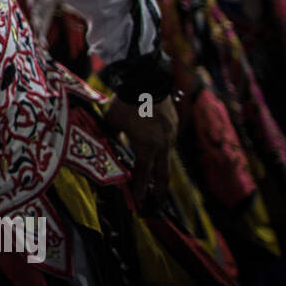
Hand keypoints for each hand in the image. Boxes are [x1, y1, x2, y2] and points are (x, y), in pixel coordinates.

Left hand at [104, 94, 178, 209]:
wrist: (146, 80)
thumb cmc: (125, 103)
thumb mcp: (112, 123)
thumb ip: (114, 138)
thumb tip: (112, 146)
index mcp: (146, 147)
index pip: (143, 175)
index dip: (140, 191)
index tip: (140, 203)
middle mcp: (162, 145)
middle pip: (162, 174)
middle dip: (159, 191)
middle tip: (157, 204)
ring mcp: (170, 134)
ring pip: (166, 157)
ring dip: (160, 169)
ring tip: (155, 180)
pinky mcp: (173, 124)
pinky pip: (168, 141)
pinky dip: (161, 150)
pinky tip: (155, 150)